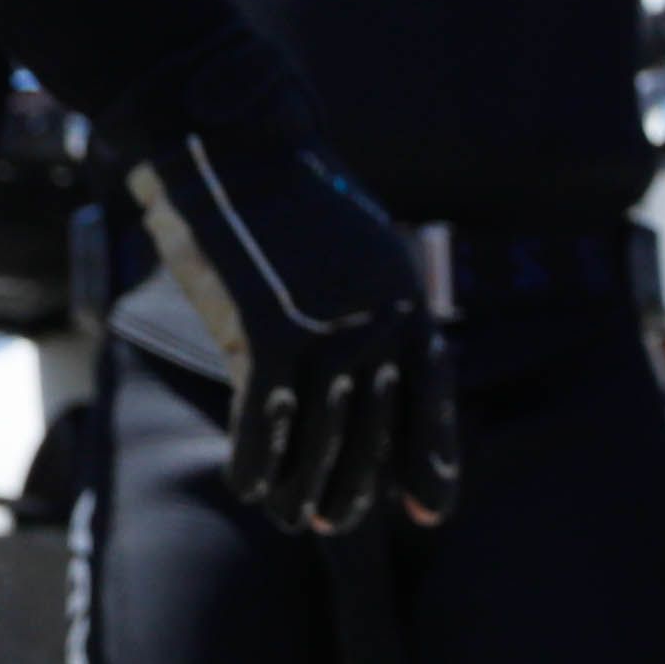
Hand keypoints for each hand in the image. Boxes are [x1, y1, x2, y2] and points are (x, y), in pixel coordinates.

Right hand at [147, 131, 456, 537]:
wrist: (232, 137)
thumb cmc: (289, 196)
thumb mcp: (359, 247)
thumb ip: (376, 308)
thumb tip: (376, 376)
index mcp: (406, 304)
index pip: (431, 403)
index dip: (430, 465)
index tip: (428, 514)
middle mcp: (375, 324)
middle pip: (374, 434)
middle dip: (356, 489)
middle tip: (337, 526)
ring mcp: (321, 331)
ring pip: (318, 441)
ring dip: (304, 492)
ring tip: (293, 520)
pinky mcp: (263, 332)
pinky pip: (262, 423)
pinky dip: (255, 463)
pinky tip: (250, 486)